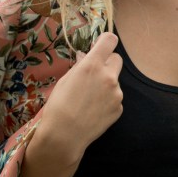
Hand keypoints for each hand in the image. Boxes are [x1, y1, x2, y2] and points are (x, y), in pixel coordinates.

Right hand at [37, 32, 122, 164]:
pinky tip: (93, 111)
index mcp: (92, 66)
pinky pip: (115, 98)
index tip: (99, 46)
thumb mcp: (65, 81)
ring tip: (89, 99)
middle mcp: (109, 77)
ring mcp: (117, 93)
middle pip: (117, 59)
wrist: (64, 136)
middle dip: (107, 62)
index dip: (105, 41)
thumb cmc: (58, 106)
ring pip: (115, 81)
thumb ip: (80, 66)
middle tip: (94, 73)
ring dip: (106, 84)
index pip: (110, 41)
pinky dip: (107, 101)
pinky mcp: (119, 108)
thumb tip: (86, 56)